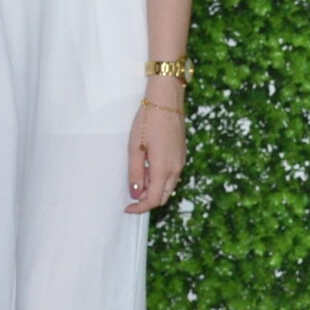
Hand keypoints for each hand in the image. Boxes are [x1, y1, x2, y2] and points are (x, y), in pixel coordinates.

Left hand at [126, 83, 186, 212]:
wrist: (166, 101)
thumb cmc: (148, 122)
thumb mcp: (135, 148)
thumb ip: (136, 173)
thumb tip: (135, 194)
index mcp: (164, 169)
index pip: (154, 199)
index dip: (140, 208)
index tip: (127, 208)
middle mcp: (176, 169)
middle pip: (163, 196)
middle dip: (147, 199)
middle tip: (131, 192)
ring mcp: (181, 162)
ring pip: (168, 187)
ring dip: (154, 188)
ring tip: (139, 176)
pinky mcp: (181, 155)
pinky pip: (172, 175)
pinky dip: (160, 179)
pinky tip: (149, 166)